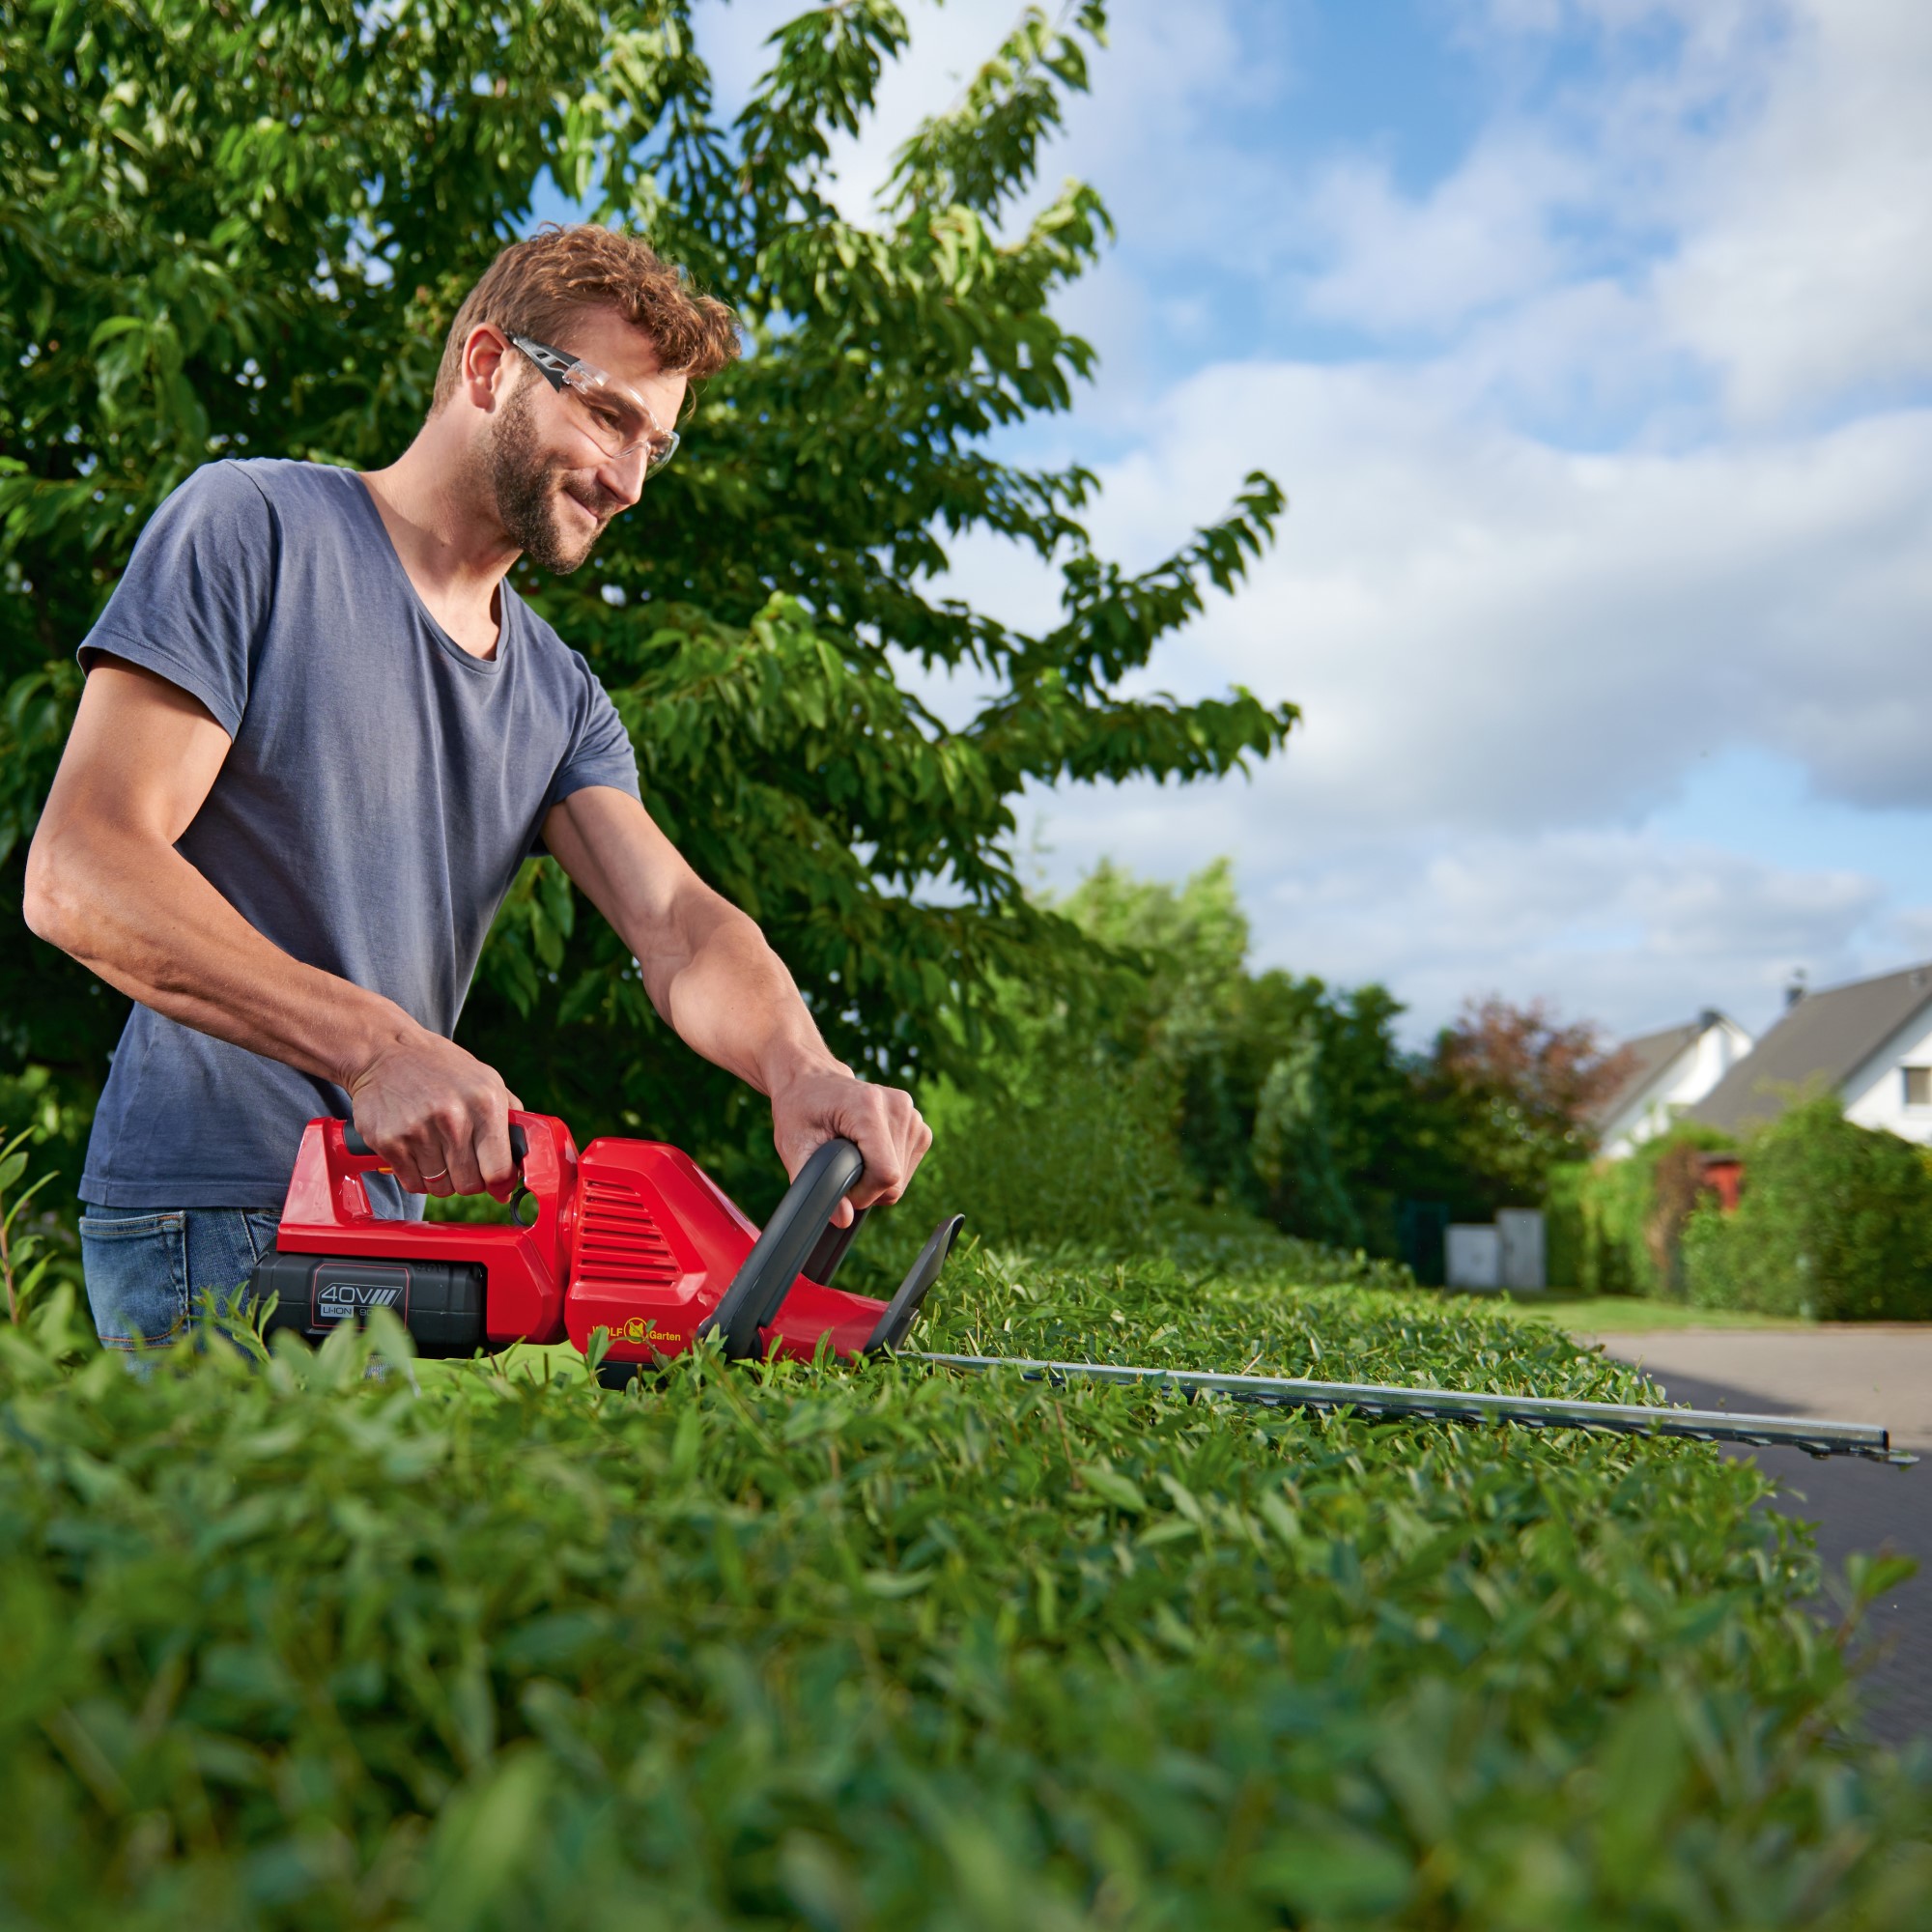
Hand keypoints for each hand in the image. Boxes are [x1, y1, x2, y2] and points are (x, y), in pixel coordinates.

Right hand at [344, 1025, 523, 1198]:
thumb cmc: (442, 1069)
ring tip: (436, 1149)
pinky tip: (416, 1150)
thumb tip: (522, 1163)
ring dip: (441, 1177)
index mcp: (484, 1102)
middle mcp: (452, 1118)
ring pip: (440, 1188)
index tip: (497, 1182)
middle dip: (469, 1178)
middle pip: (469, 1185)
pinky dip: (416, 1175)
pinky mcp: (388, 1141)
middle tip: (462, 1160)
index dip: (500, 1183)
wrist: (385, 1051)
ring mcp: (417, 1131)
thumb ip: (509, 1119)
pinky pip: (413, 1183)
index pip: (498, 1170)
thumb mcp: (487, 1080)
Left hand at [769, 1061, 931, 1226]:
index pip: (886, 1174)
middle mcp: (898, 1106)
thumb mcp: (794, 1145)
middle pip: (895, 1179)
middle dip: (866, 1186)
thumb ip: (817, 1184)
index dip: (862, 1192)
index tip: (839, 1182)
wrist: (812, 1080)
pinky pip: (908, 1166)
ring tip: (851, 1154)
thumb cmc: (799, 1110)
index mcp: (869, 1107)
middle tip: (839, 1166)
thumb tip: (844, 1218)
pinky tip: (866, 1151)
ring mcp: (912, 1113)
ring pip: (903, 1177)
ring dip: (876, 1179)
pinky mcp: (918, 1123)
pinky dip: (887, 1169)